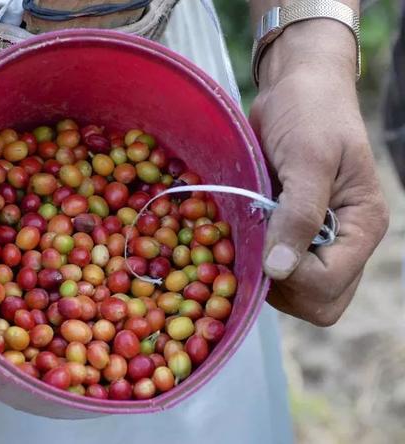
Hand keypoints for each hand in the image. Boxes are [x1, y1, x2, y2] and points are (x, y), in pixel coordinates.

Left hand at [249, 21, 388, 325]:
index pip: (329, 286)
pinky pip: (277, 270)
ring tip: (247, 233)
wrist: (298, 87)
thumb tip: (279, 270)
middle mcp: (345, 242)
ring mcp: (319, 240)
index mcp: (361, 226)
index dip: (291, 277)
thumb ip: (299, 215)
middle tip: (254, 245)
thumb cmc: (311, 113)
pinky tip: (242, 234)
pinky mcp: (293, 233)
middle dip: (281, 286)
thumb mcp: (309, 159)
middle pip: (318, 302)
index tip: (263, 241)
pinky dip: (257, 262)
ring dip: (265, 274)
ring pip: (295, 293)